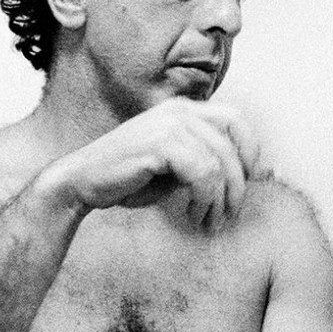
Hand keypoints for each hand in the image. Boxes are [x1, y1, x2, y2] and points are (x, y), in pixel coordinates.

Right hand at [47, 99, 264, 230]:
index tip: (247, 182)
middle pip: (233, 142)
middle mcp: (180, 111)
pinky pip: (203, 172)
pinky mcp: (160, 143)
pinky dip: (205, 198)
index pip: (236, 119)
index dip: (250, 150)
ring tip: (209, 221)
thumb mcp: (175, 166)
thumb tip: (241, 175)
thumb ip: (203, 160)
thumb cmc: (129, 178)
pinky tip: (193, 213)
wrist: (83, 182)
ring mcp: (170, 124)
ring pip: (219, 162)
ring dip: (220, 199)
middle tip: (229, 213)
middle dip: (238, 183)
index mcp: (185, 110)